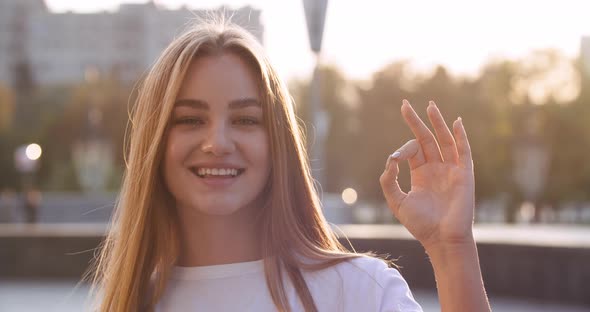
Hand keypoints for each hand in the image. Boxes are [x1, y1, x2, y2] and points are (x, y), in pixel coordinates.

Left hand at [379, 99, 474, 250]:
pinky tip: (455, 122)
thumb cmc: (421, 224)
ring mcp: (451, 170)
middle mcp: (437, 169)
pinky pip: (464, 151)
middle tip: (405, 105)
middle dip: (416, 122)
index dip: (402, 149)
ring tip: (429, 106)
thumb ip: (389, 180)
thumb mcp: (397, 201)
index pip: (412, 150)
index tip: (395, 158)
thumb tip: (391, 158)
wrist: (442, 239)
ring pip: (444, 140)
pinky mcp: (464, 175)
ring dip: (437, 122)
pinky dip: (461, 137)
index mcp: (421, 174)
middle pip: (427, 139)